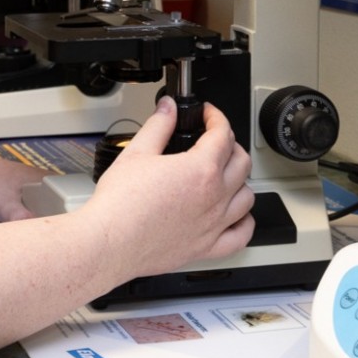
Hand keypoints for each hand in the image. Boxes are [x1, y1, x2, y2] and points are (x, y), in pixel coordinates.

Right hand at [83, 97, 254, 276]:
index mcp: (200, 170)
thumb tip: (167, 108)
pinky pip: (241, 236)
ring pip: (247, 197)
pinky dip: (244, 223)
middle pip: (241, 162)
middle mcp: (214, 197)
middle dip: (231, 144)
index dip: (216, 117)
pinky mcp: (207, 248)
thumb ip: (158, 126)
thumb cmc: (120, 205)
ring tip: (225, 174)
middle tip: (215, 140)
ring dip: (240, 181)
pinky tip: (236, 216)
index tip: (208, 115)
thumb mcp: (136, 153)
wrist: (110, 242)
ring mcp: (214, 225)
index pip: (223, 134)